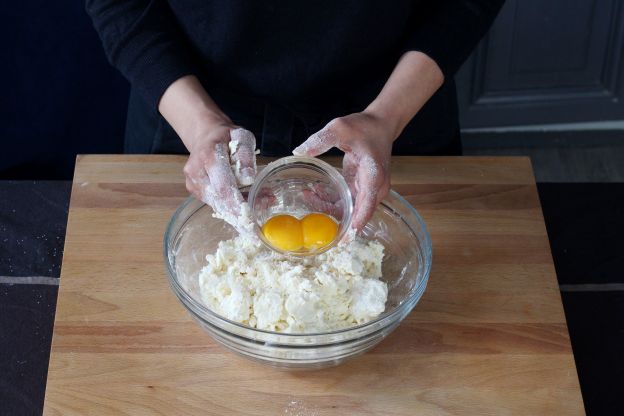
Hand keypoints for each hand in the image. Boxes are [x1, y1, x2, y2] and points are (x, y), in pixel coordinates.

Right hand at [183, 122, 255, 216]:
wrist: (205, 136)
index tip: (248, 214)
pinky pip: (215, 203)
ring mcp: (193, 182)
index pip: (222, 185)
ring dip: (238, 210)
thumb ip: (246, 155)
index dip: (235, 202)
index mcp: (208, 155)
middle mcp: (196, 171)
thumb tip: (249, 178)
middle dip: (240, 211)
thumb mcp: (242, 136)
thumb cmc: (226, 137)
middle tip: (258, 220)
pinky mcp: (194, 190)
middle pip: (219, 199)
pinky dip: (231, 206)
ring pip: (218, 204)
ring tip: (260, 206)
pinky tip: (246, 202)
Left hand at [293, 111, 394, 230]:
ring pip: (349, 210)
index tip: (343, 239)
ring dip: (328, 207)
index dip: (355, 224)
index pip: (366, 206)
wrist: (380, 125)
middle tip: (309, 215)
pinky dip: (330, 200)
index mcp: (373, 176)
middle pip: (356, 213)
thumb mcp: (339, 128)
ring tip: (306, 195)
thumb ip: (320, 140)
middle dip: (333, 218)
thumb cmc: (364, 127)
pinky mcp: (361, 189)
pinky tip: (314, 192)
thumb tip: (298, 152)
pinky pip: (346, 202)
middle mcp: (375, 188)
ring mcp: (369, 191)